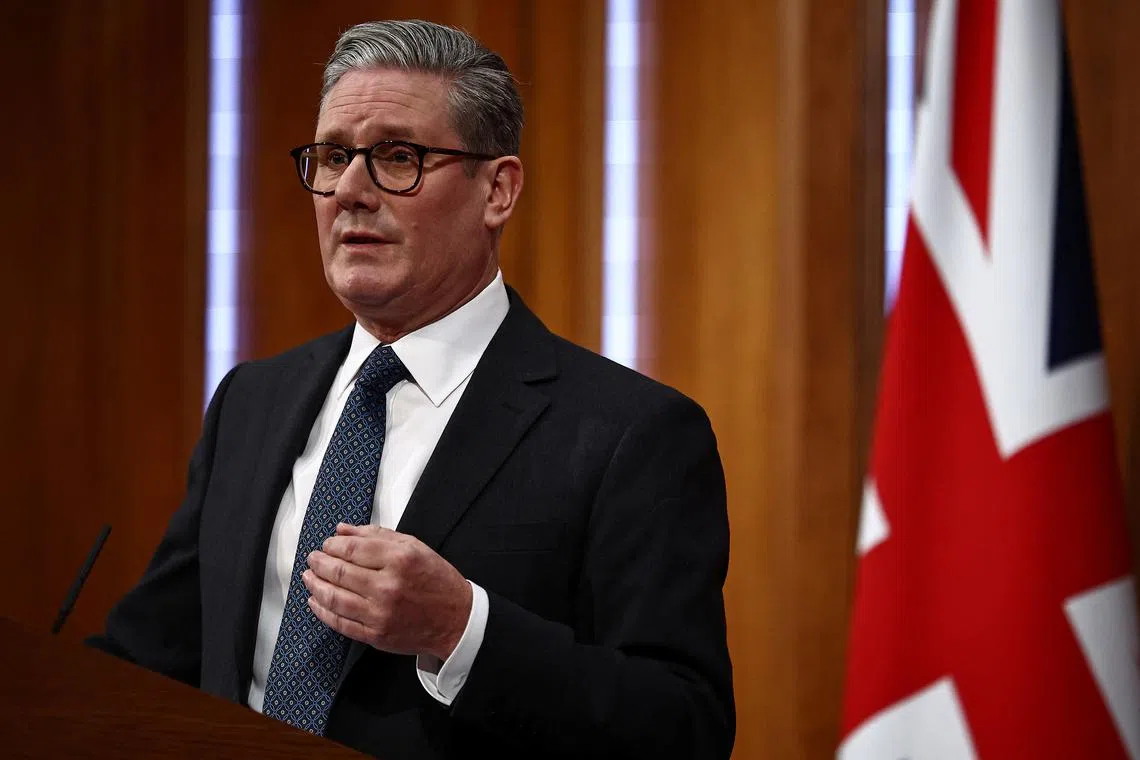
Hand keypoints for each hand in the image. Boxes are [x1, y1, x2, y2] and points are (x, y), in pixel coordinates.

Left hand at [302, 523, 472, 659]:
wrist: (456, 620)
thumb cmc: (436, 580)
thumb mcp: (415, 547)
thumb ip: (378, 535)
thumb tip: (343, 530)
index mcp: (400, 559)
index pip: (352, 548)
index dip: (332, 545)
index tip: (327, 544)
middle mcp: (388, 585)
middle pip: (339, 571)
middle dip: (319, 563)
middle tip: (313, 558)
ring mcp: (380, 612)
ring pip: (334, 597)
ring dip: (315, 585)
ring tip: (308, 577)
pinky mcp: (375, 634)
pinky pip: (340, 622)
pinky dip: (323, 611)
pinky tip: (315, 601)